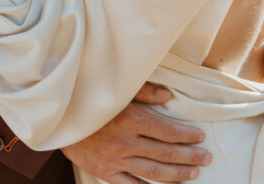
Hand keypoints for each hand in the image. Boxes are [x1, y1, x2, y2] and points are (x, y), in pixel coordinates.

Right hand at [62, 83, 210, 182]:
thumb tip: (169, 96)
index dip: (186, 135)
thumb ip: (144, 91)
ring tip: (193, 173)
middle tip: (206, 158)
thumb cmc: (89, 97)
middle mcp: (124, 143)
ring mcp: (115, 161)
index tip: (200, 137)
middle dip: (189, 156)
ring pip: (153, 172)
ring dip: (176, 174)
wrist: (57, 117)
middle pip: (165, 153)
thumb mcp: (116, 88)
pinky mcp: (105, 173)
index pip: (166, 131)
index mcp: (129, 119)